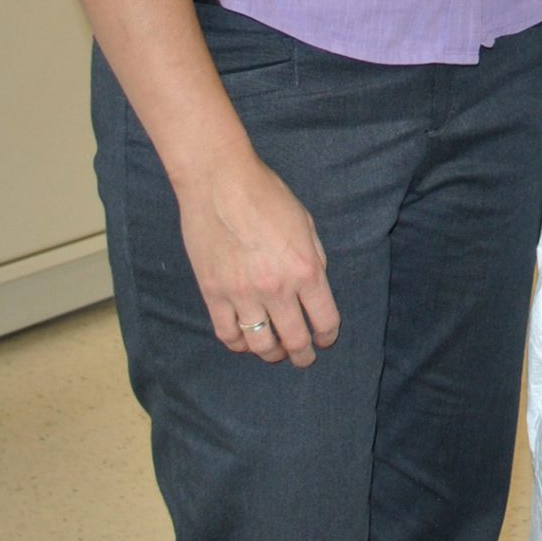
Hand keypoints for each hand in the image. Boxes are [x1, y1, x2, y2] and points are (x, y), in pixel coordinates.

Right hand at [174, 152, 341, 366]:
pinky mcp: (213, 293)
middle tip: (304, 358)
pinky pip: (228, 334)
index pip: (324, 320)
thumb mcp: (306, 223)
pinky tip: (246, 341)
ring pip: (260, 345)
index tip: (326, 339)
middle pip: (294, 340)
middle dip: (303, 354)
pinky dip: (239, 344)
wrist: (219, 182)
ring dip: (272, 354)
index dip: (328, 336)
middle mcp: (276, 288)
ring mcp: (242, 294)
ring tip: (276, 352)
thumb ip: (313, 258)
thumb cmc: (266, 195)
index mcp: (305, 269)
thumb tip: (315, 286)